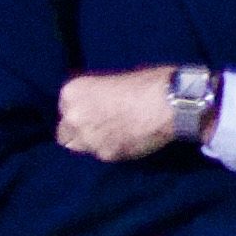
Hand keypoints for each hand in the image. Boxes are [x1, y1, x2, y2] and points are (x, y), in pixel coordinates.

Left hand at [53, 69, 188, 161]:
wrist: (172, 102)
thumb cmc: (150, 82)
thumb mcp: (114, 81)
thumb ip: (98, 97)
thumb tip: (100, 107)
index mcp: (72, 92)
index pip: (64, 109)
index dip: (81, 110)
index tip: (96, 110)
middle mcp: (73, 117)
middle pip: (65, 133)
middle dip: (80, 130)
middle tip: (101, 126)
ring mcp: (88, 138)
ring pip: (82, 147)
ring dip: (94, 143)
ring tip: (115, 136)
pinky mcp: (106, 154)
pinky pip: (104, 154)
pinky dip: (113, 150)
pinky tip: (129, 140)